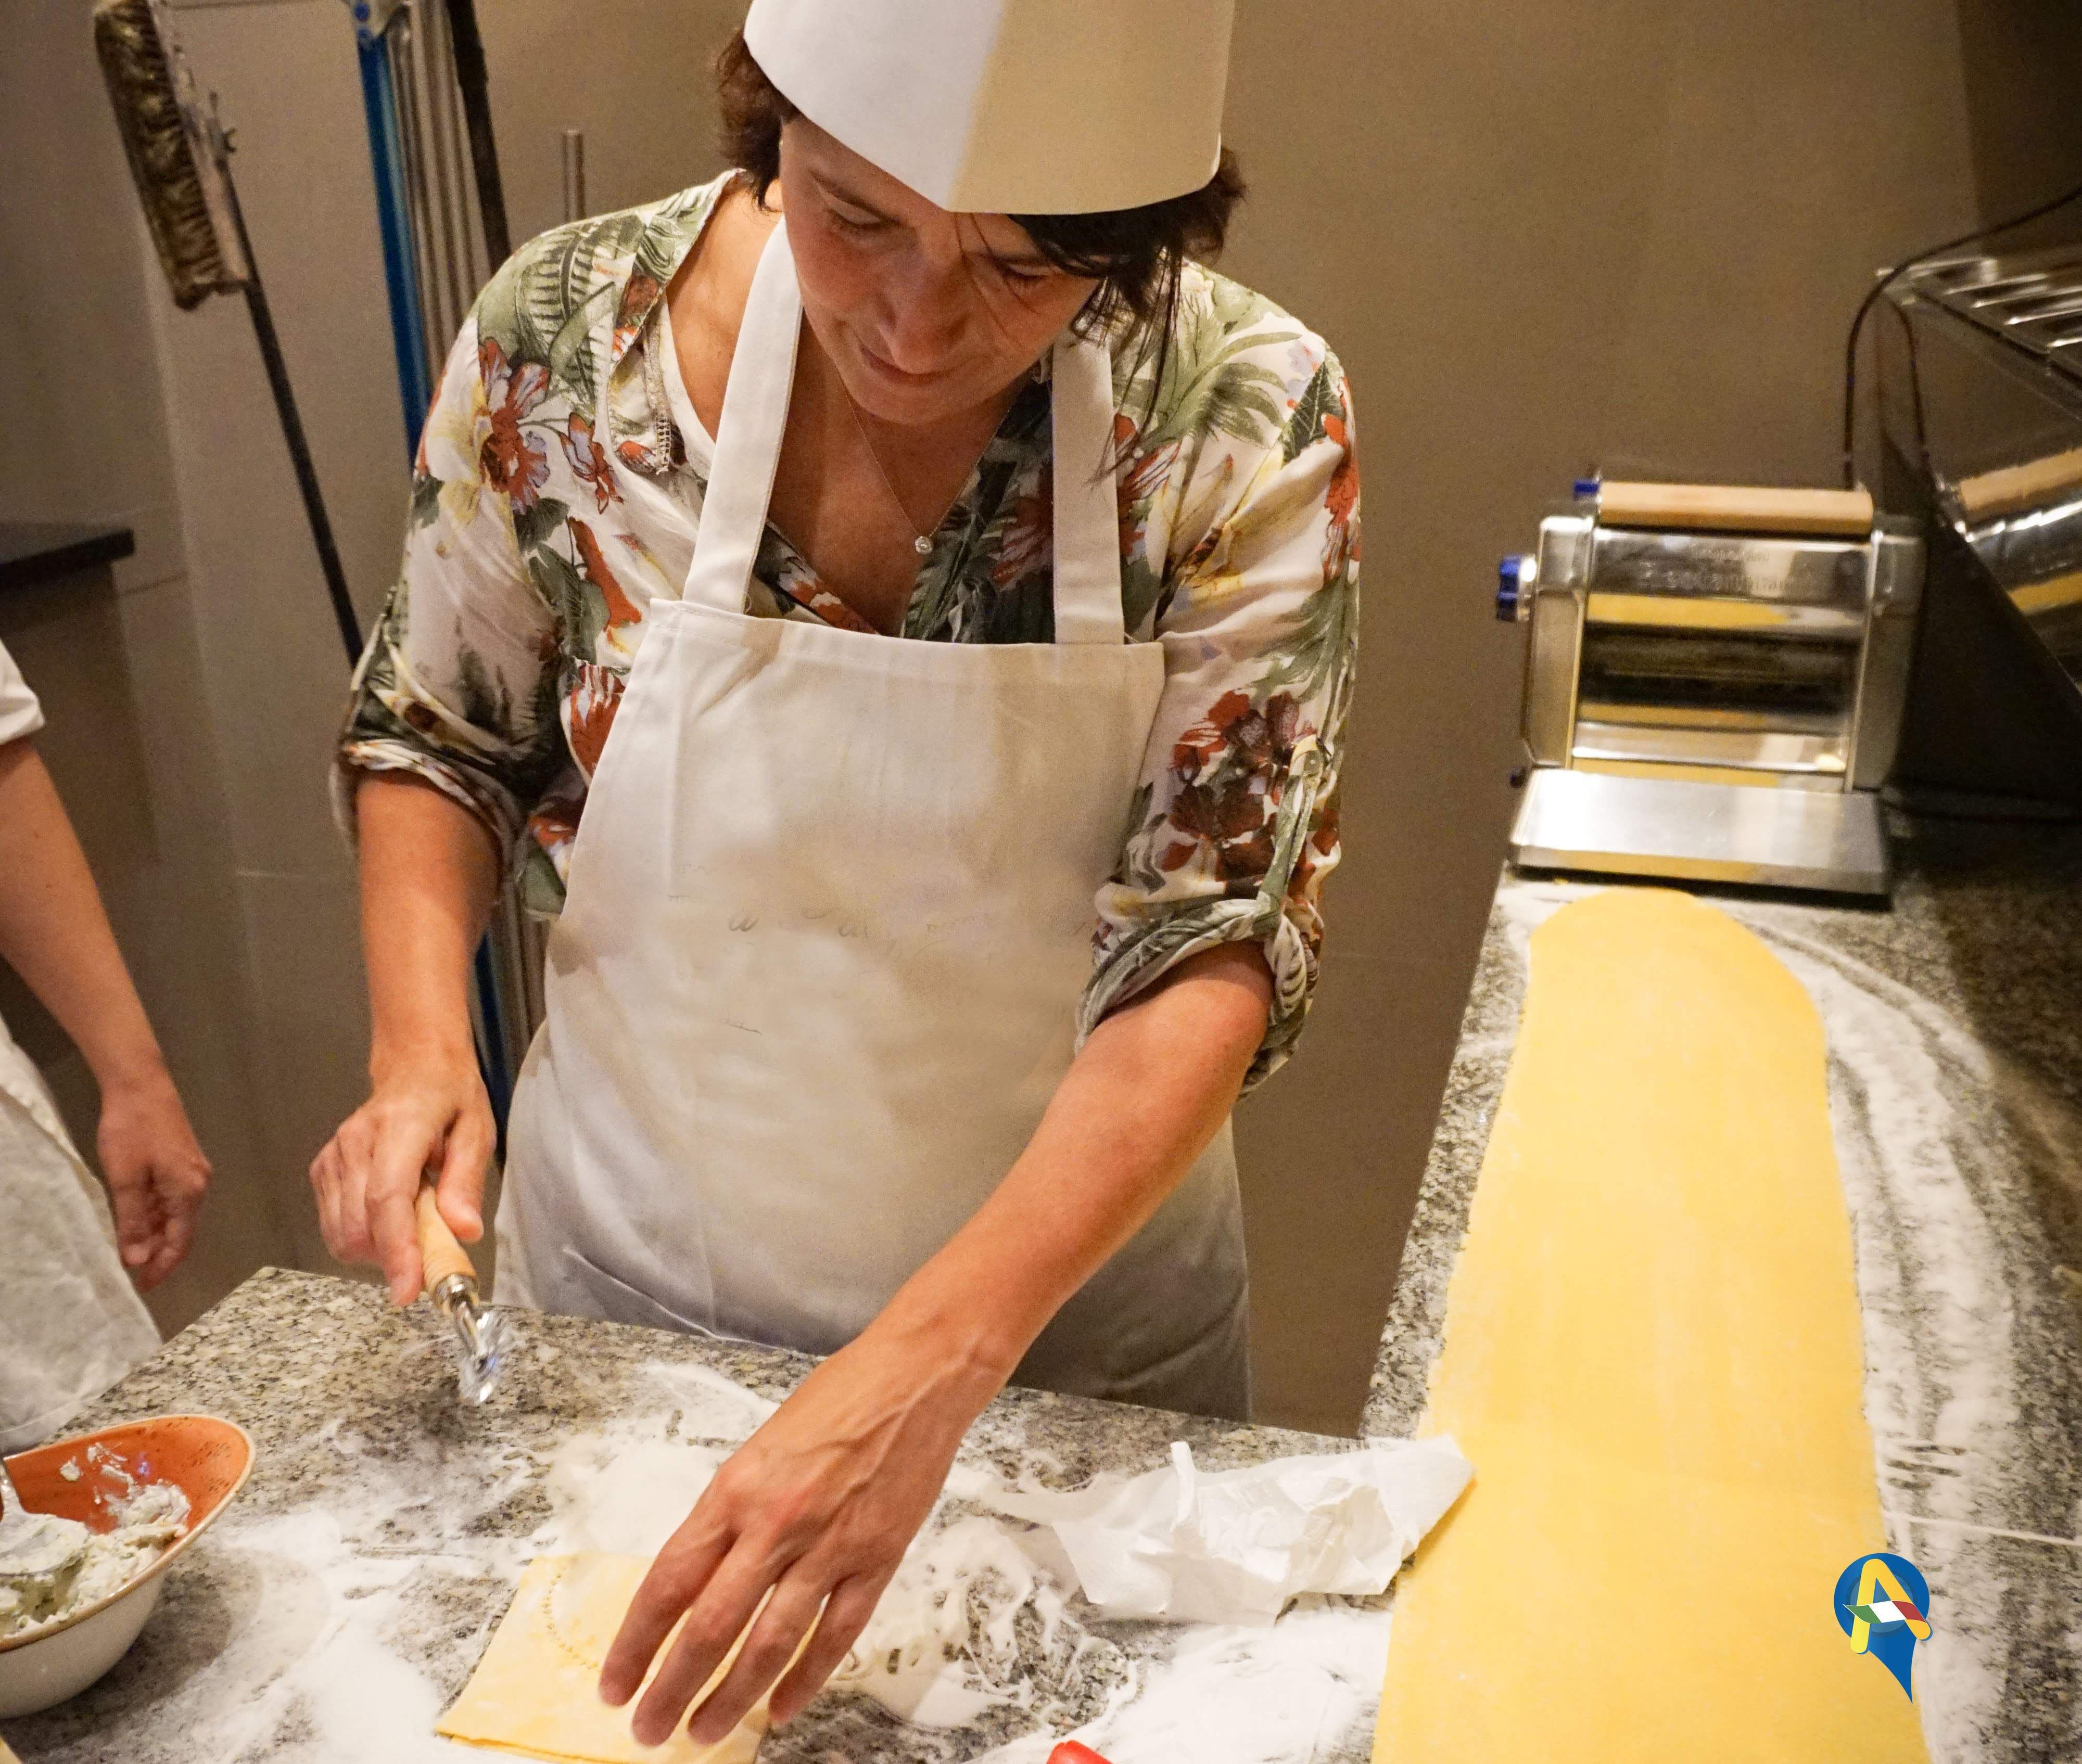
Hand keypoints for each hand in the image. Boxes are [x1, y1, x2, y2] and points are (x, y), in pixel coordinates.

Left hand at [96, 1066, 210, 1291]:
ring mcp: (192, 1171)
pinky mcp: (182, 1161)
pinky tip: (136, 1220)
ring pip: (175, 1214)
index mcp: (188, 1192)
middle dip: (159, 1253)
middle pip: (181, 1230)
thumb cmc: (133, 1131)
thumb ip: (132, 1221)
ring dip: (155, 1234)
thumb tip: (137, 1259)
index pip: (179, 1242)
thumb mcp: (125, 1180)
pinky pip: (172, 1198)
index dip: (162, 1267)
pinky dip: (155, 1214)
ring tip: (130, 1250)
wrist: (141, 1085)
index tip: (143, 1287)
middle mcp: (198, 1184)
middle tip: (134, 1274)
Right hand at [309, 1049, 491, 1303]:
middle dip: (394, 1257)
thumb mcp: (477, 1131)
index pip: (387, 1199)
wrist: (413, 1066)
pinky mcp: (322, 1169)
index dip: (396, 1251)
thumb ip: (466, 1182)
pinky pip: (333, 1224)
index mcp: (400, 1127)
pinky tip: (390, 1213)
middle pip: (360, 1225)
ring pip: (342, 1233)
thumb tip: (463, 1232)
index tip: (407, 1291)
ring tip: (414, 1220)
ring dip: (378, 1249)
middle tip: (432, 1252)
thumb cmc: (449, 1097)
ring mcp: (334, 1155)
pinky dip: (362, 1236)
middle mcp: (356, 1142)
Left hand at [599, 1315, 1003, 1744]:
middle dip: (672, 1688)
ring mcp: (830, 1545)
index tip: (614, 1685)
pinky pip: (836, 1635)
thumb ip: (730, 1513)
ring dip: (732, 1698)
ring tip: (704, 1733)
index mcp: (735, 1490)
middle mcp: (775, 1524)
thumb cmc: (836, 1398)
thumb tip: (698, 1576)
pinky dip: (806, 1680)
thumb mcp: (760, 1448)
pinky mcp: (877, 1558)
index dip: (635, 1643)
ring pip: (770, 1643)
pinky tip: (780, 1711)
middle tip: (649, 1731)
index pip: (669, 1583)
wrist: (916, 1375)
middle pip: (710, 1627)